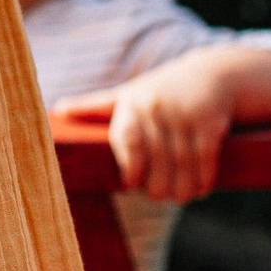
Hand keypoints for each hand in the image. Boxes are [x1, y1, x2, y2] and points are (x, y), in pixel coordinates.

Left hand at [55, 46, 270, 203]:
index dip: (129, 166)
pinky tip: (199, 190)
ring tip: (178, 197)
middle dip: (157, 184)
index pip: (128, 140)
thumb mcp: (126, 94)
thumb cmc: (159, 91)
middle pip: (156, 158)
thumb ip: (95, 106)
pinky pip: (205, 158)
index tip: (129, 184)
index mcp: (132, 105)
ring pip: (182, 163)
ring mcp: (185, 116)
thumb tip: (59, 110)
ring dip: (181, 187)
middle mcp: (156, 110)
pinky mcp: (209, 123)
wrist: (210, 73)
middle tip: (156, 196)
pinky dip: (202, 179)